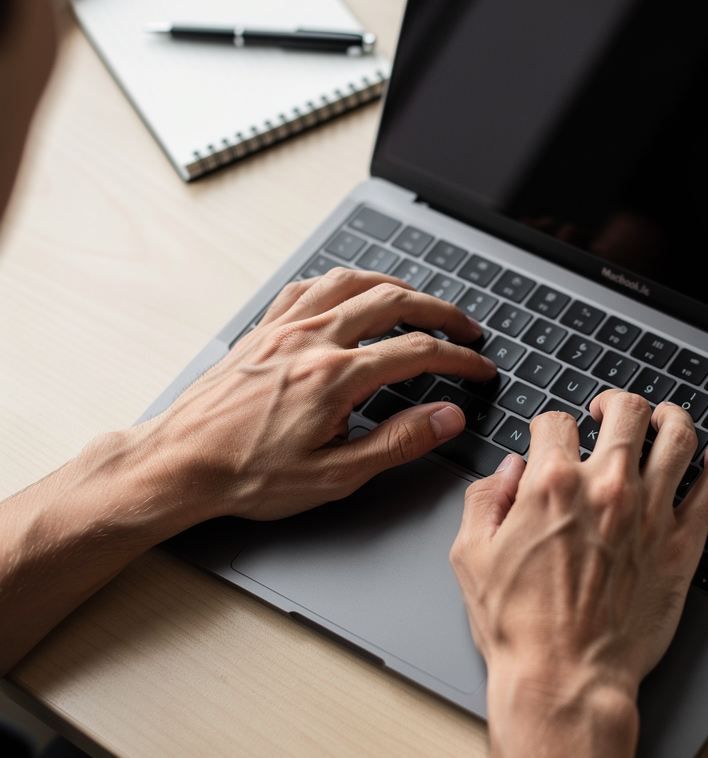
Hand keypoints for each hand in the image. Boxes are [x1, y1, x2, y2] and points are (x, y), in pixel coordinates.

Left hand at [129, 267, 496, 522]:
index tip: (479, 368)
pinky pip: (310, 286)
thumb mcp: (334, 476)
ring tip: (420, 301)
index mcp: (334, 376)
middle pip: (392, 302)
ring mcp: (283, 328)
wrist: (178, 464)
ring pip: (352, 282)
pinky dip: (343, 282)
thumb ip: (398, 442)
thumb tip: (446, 418)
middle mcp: (311, 339)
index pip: (417, 351)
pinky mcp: (262, 329)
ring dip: (396, 286)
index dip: (459, 358)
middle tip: (465, 328)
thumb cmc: (246, 474)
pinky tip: (352, 292)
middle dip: (439, 311)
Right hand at [451, 390, 707, 699]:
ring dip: (670, 418)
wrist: (564, 680)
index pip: (556, 422)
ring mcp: (650, 515)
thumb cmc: (518, 627)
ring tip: (663, 420)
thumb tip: (509, 470)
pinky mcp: (680, 547)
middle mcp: (607, 489)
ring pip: (678, 436)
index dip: (549, 426)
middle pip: (628, 411)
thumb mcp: (471, 556)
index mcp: (553, 485)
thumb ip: (485, 498)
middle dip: (616, 404)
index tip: (551, 438)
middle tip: (609, 412)